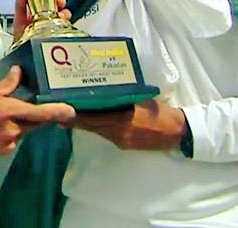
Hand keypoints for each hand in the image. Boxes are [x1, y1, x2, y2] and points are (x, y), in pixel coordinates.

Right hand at [0, 66, 74, 155]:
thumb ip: (8, 83)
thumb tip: (19, 71)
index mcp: (11, 111)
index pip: (41, 113)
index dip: (58, 112)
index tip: (70, 111)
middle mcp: (13, 129)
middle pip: (36, 124)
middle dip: (39, 116)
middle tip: (35, 108)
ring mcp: (9, 143)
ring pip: (25, 132)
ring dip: (22, 124)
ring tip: (4, 117)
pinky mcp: (4, 152)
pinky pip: (15, 141)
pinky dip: (13, 134)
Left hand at [12, 0, 72, 41]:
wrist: (25, 55)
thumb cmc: (20, 38)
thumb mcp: (18, 20)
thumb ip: (20, 5)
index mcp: (36, 10)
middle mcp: (46, 16)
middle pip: (57, 3)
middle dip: (60, 0)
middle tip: (60, 0)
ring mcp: (53, 24)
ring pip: (64, 13)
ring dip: (64, 12)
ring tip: (61, 14)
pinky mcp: (59, 33)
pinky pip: (66, 25)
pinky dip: (67, 22)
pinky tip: (63, 22)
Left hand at [65, 100, 186, 150]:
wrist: (178, 132)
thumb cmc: (160, 111)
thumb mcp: (141, 99)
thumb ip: (123, 97)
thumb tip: (105, 92)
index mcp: (123, 119)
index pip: (93, 119)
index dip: (77, 117)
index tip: (63, 112)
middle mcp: (118, 132)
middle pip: (92, 126)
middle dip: (76, 121)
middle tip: (60, 112)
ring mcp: (121, 140)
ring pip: (98, 130)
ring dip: (85, 124)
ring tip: (72, 114)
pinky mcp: (125, 144)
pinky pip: (106, 134)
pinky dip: (97, 127)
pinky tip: (92, 121)